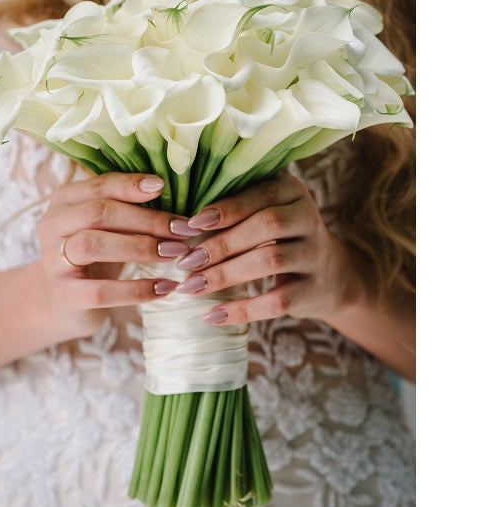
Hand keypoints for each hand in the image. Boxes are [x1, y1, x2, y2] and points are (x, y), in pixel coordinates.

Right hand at [35, 172, 200, 341]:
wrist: (68, 304)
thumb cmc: (98, 256)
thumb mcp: (110, 226)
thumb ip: (130, 207)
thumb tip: (171, 192)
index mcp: (65, 200)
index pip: (100, 185)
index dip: (132, 185)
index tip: (164, 187)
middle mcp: (52, 225)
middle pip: (99, 213)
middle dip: (147, 220)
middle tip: (183, 230)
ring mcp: (54, 261)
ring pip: (93, 245)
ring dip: (141, 247)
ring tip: (175, 253)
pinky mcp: (64, 296)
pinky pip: (102, 291)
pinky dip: (138, 289)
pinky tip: (165, 287)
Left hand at [173, 172, 358, 326]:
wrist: (328, 274)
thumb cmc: (277, 236)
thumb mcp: (264, 211)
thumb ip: (233, 205)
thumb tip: (178, 220)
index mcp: (292, 191)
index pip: (260, 193)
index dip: (226, 208)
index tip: (191, 224)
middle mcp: (309, 217)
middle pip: (266, 226)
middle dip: (221, 244)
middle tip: (185, 261)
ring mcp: (314, 254)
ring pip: (270, 261)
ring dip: (226, 275)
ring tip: (191, 287)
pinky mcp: (313, 289)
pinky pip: (277, 301)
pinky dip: (243, 310)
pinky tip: (212, 316)